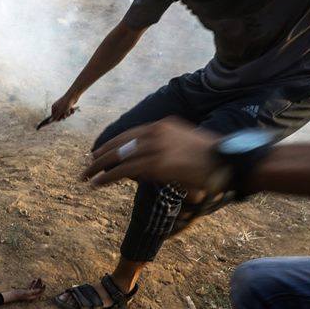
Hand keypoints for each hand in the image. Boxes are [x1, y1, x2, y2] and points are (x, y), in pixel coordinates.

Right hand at [3, 278, 44, 302]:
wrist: (12, 295)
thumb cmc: (19, 294)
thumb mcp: (27, 292)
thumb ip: (34, 291)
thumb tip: (41, 289)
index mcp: (33, 297)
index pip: (40, 293)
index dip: (43, 289)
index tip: (44, 284)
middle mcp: (32, 295)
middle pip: (38, 290)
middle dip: (40, 284)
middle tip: (40, 278)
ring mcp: (29, 293)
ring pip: (35, 287)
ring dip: (37, 283)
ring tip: (38, 278)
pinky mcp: (26, 291)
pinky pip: (31, 287)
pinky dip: (33, 283)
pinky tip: (34, 280)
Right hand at [37, 94, 79, 128]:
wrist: (73, 96)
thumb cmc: (65, 104)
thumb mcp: (60, 111)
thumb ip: (55, 116)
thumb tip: (50, 121)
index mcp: (54, 107)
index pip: (54, 116)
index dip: (57, 118)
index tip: (60, 118)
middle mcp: (57, 106)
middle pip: (60, 115)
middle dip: (64, 116)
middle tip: (66, 114)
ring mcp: (63, 106)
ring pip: (65, 114)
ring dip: (68, 113)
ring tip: (70, 110)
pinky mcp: (68, 105)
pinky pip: (69, 111)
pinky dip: (71, 110)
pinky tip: (72, 108)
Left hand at [82, 117, 220, 194]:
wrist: (225, 161)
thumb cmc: (209, 157)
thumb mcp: (184, 144)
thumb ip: (165, 148)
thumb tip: (149, 164)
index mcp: (162, 125)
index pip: (129, 134)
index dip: (111, 144)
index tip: (98, 151)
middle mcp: (155, 133)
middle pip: (119, 144)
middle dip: (100, 155)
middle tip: (87, 164)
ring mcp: (155, 148)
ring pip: (117, 157)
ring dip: (98, 168)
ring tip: (85, 176)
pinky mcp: (155, 165)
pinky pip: (123, 171)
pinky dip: (106, 177)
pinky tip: (96, 183)